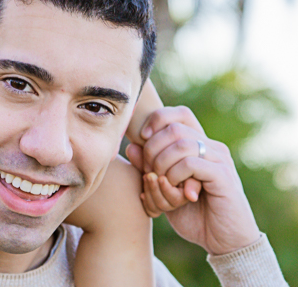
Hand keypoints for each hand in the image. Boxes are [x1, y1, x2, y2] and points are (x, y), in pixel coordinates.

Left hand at [126, 107, 260, 255]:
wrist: (226, 243)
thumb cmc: (195, 216)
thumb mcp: (167, 191)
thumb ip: (151, 169)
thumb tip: (131, 147)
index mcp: (201, 145)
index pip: (179, 113)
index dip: (157, 120)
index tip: (142, 139)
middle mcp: (212, 147)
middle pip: (174, 128)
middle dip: (153, 149)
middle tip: (150, 173)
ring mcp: (219, 160)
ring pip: (180, 143)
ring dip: (162, 164)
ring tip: (163, 183)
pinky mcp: (223, 176)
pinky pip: (190, 164)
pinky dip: (175, 176)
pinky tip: (178, 193)